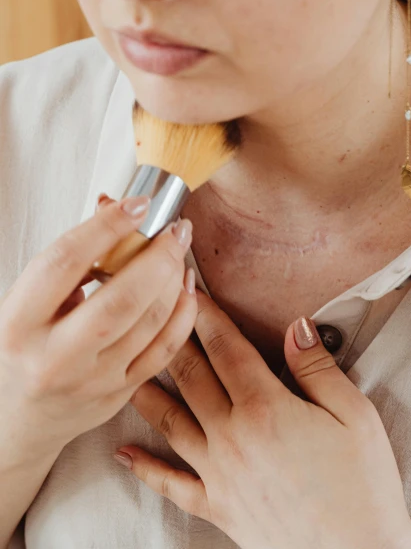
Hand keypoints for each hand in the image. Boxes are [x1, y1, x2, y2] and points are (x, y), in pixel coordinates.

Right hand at [0, 194, 196, 460]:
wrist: (16, 415)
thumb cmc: (23, 343)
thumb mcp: (28, 300)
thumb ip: (70, 259)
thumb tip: (116, 208)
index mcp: (20, 323)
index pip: (64, 263)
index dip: (106, 227)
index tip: (137, 204)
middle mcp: (54, 358)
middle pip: (121, 299)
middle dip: (158, 256)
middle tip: (176, 228)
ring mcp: (91, 381)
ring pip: (150, 323)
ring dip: (174, 278)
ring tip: (178, 249)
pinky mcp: (119, 394)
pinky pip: (164, 350)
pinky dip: (183, 313)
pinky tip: (186, 286)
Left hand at [115, 288, 410, 548]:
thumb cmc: (363, 486)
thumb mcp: (355, 416)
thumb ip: (318, 367)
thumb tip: (295, 327)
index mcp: (266, 408)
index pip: (226, 348)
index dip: (205, 313)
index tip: (188, 287)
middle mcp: (232, 436)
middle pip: (191, 376)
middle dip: (172, 336)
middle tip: (154, 308)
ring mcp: (220, 475)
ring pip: (171, 422)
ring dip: (147, 390)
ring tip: (126, 365)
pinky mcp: (218, 508)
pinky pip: (172, 485)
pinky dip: (145, 468)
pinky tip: (123, 452)